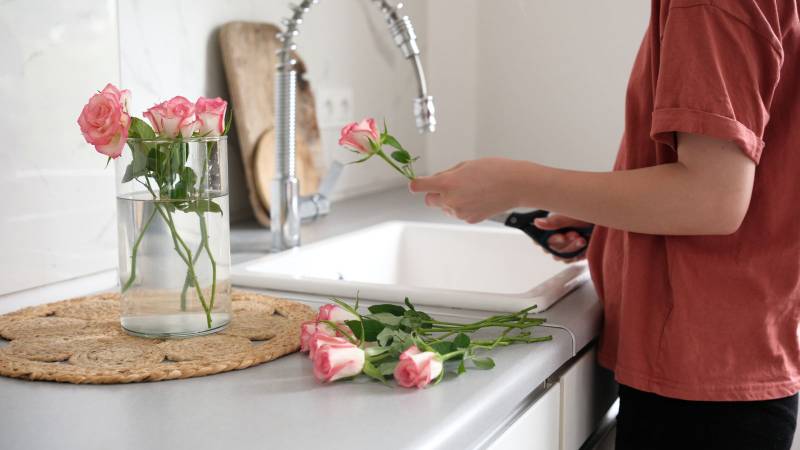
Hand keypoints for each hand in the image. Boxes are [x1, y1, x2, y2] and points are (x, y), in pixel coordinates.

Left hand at [408, 158, 522, 223]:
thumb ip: (448, 174)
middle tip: (449, 185)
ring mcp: (460, 212)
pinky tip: (477, 198)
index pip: (420, 186)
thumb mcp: (466, 165)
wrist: (516, 185)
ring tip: (471, 190)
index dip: (416, 184)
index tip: (415, 184)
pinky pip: (459, 213)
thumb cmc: (494, 170)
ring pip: (445, 207)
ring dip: (451, 200)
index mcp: (448, 183)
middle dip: (435, 193)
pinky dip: (463, 207)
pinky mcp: (469, 219)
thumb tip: (437, 180)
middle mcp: (451, 200)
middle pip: (430, 200)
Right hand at [533, 214, 591, 261]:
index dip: (548, 239)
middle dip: (563, 242)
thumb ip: (555, 221)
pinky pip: (569, 260)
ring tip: (583, 239)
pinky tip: (585, 246)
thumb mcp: (572, 216)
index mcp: (551, 226)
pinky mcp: (573, 254)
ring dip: (571, 248)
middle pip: (549, 248)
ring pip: (559, 256)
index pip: (538, 238)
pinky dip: (577, 254)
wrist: (606, 222)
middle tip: (575, 234)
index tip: (561, 236)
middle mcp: (555, 237)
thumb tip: (537, 222)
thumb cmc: (589, 215)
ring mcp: (564, 246)